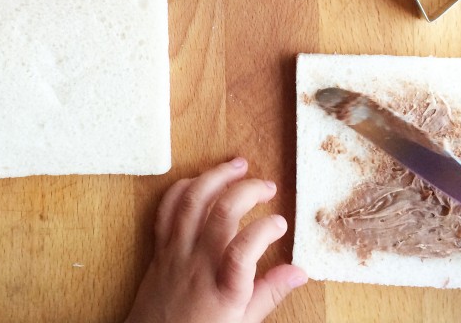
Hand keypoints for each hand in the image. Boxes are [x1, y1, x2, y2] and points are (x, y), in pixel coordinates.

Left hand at [124, 157, 308, 322]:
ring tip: (238, 165)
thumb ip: (270, 294)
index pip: (244, 251)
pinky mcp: (160, 248)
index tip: (281, 223)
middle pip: (220, 214)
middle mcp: (198, 266)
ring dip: (216, 176)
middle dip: (247, 190)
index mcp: (223, 291)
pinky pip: (167, 209)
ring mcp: (176, 253)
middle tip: (268, 187)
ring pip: (192, 202)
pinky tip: (201, 180)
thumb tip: (300, 272)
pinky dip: (184, 187)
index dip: (265, 230)